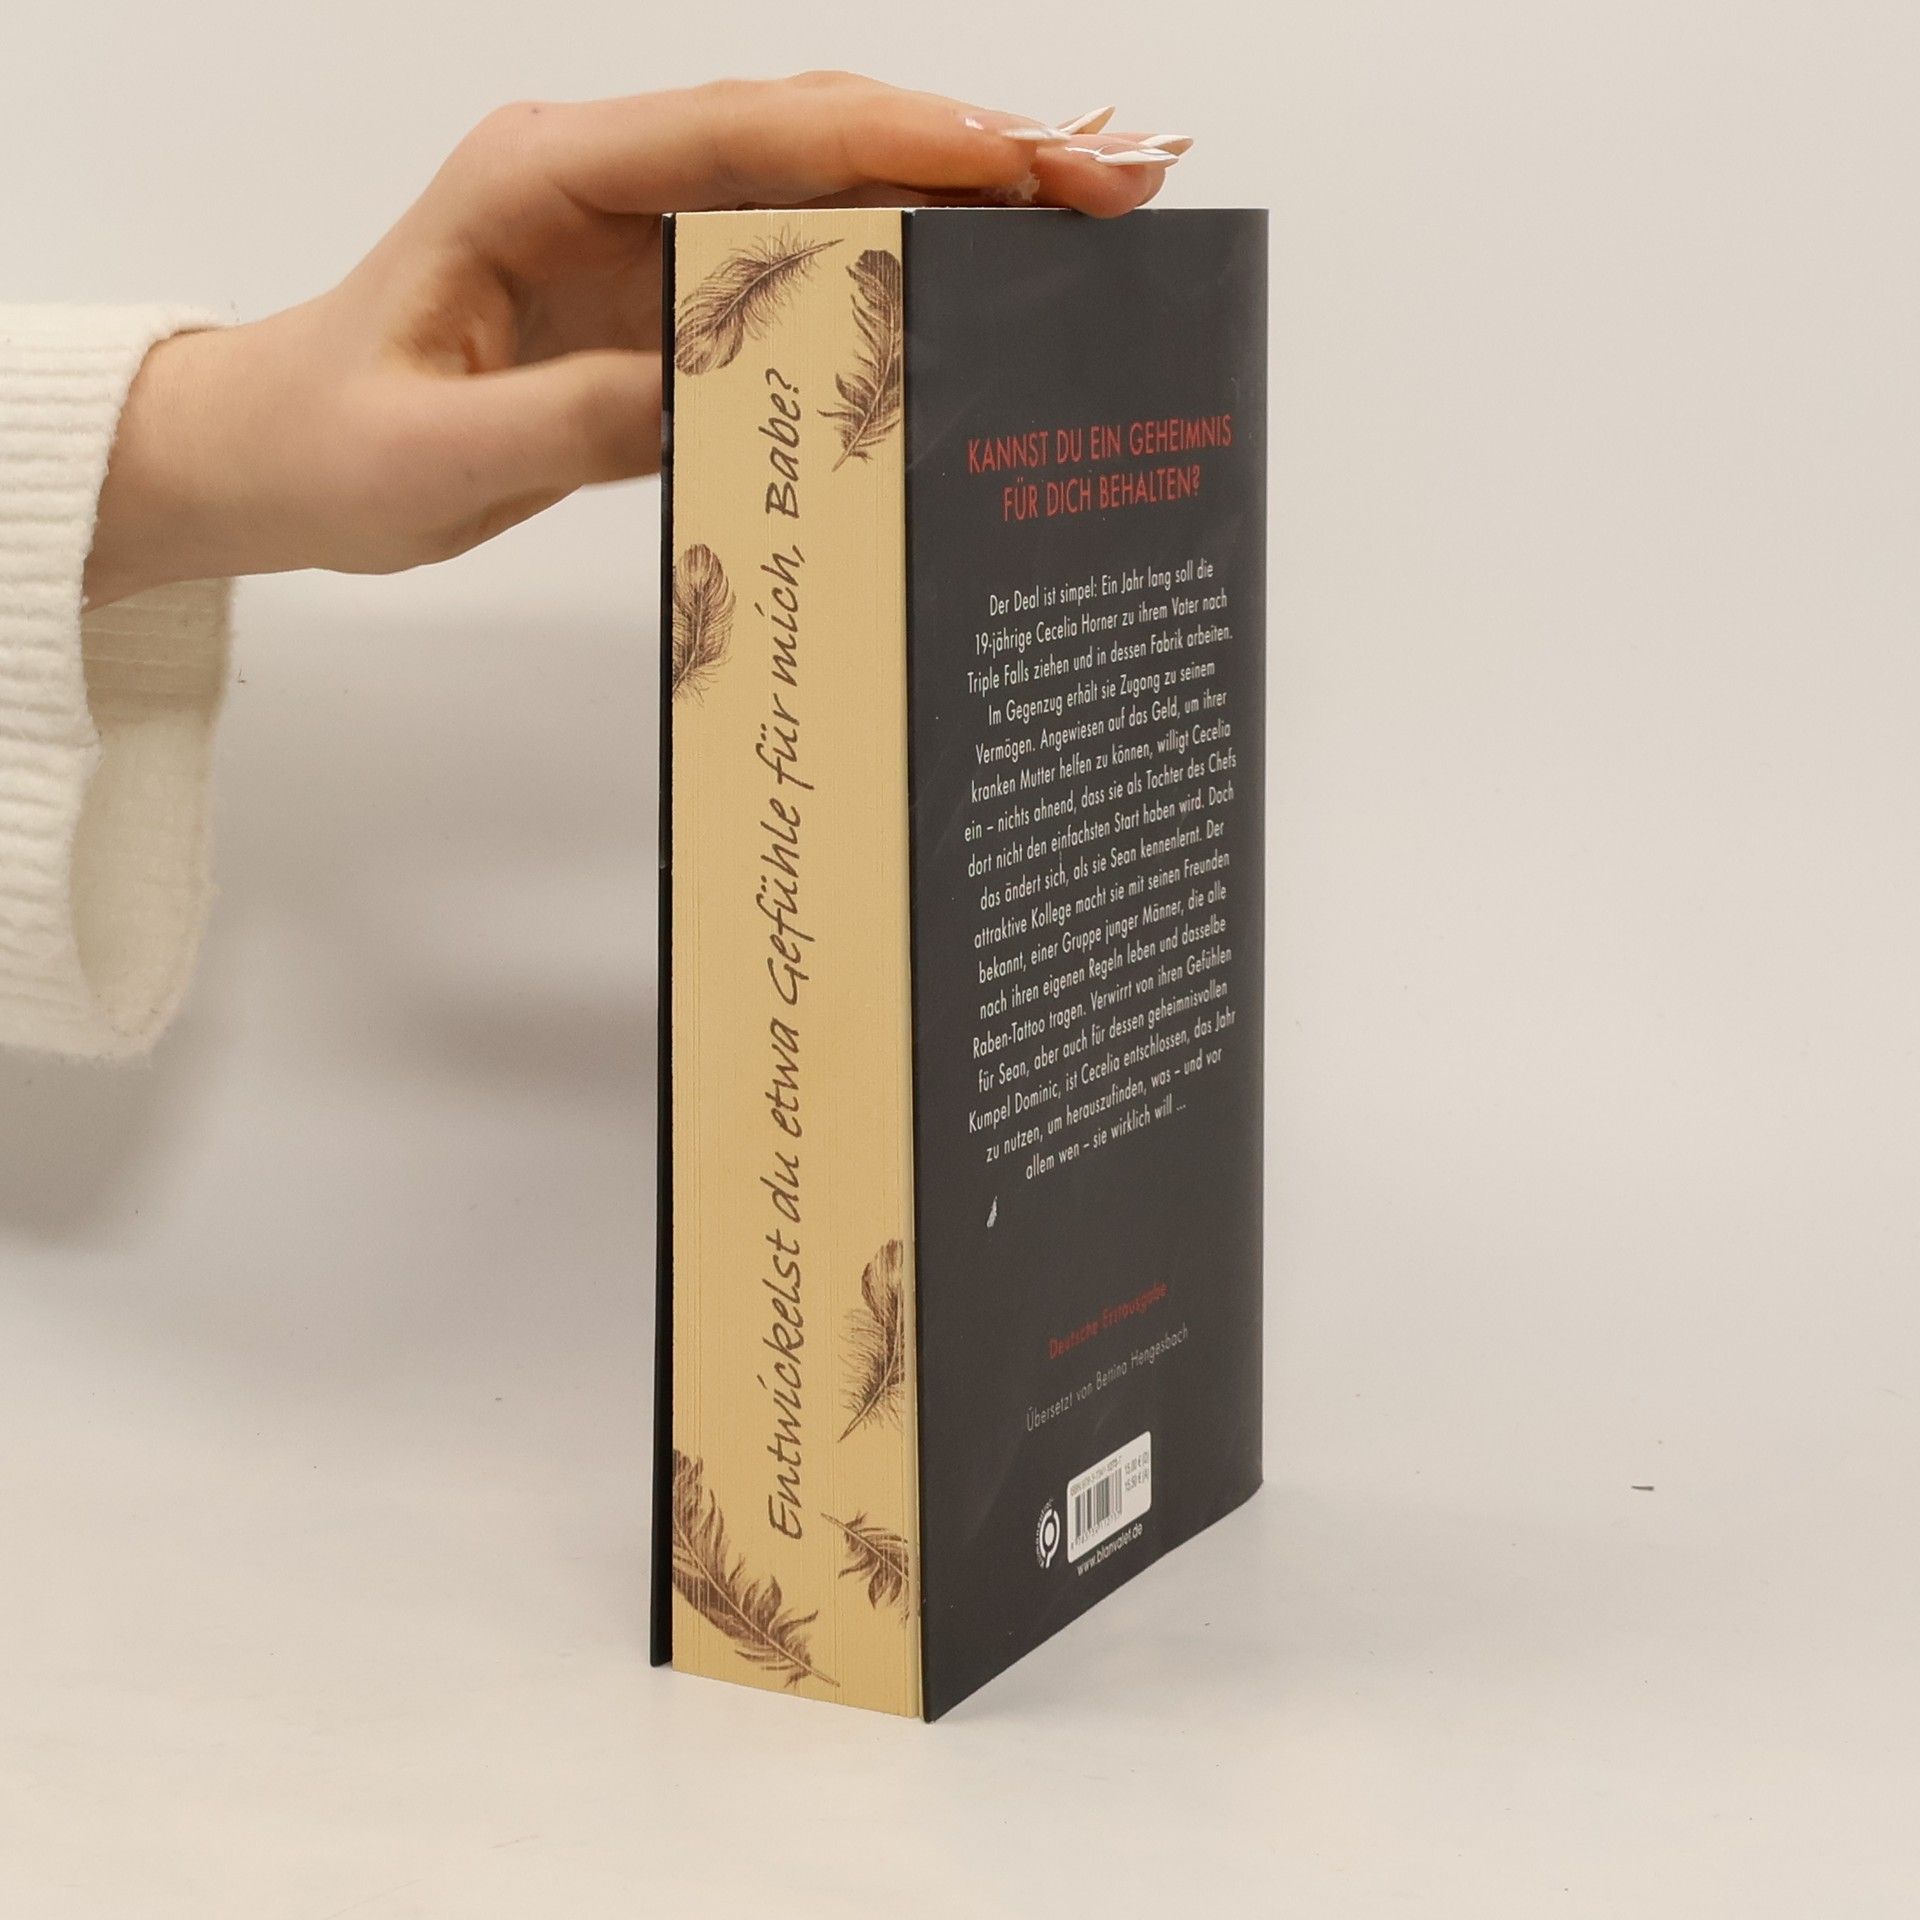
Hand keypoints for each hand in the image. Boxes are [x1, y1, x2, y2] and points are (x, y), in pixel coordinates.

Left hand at [83, 74, 1186, 607]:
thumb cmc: (333, 440)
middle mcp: (611, 181)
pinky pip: (799, 267)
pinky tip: (984, 280)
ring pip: (825, 190)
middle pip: (815, 136)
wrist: (282, 455)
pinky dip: (898, 266)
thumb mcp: (438, 449)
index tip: (1018, 153)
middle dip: (968, 144)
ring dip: (956, 195)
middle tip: (1112, 175)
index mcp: (547, 177)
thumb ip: (575, 421)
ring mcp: (645, 233)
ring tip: (1088, 212)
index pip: (747, 133)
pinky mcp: (664, 296)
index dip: (894, 136)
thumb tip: (724, 393)